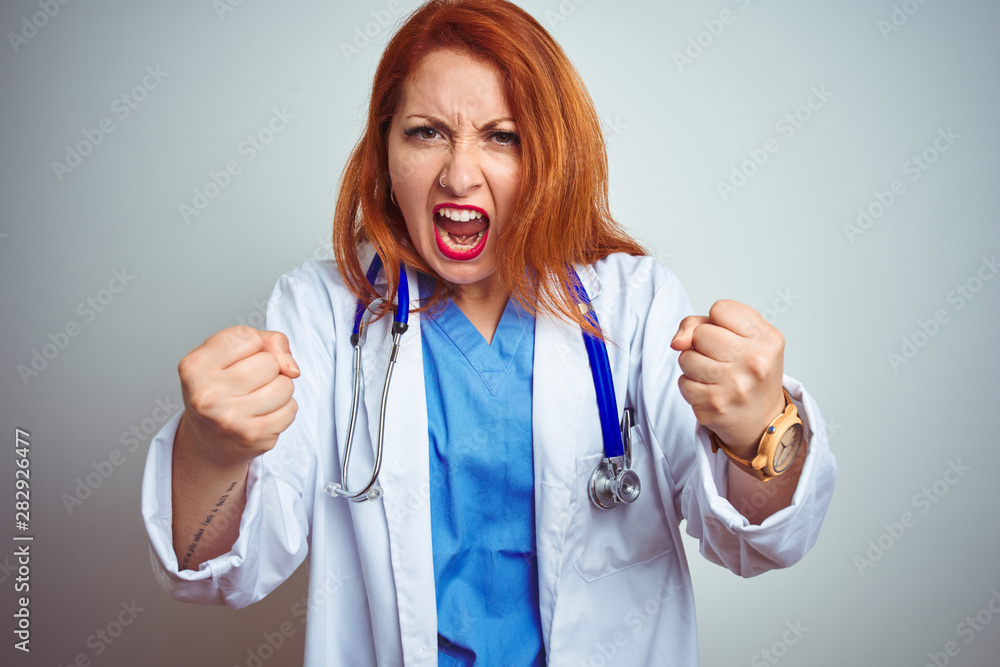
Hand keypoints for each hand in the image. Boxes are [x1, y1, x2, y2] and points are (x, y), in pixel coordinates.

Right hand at [176, 326, 300, 468]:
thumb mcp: (227, 355)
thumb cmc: (220, 390)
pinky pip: (291, 409)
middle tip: (248, 383)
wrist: (208, 443)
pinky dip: (284, 409)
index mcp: (195, 367)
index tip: (239, 359)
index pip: (248, 337)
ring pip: (285, 385)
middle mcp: (209, 394)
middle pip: (269, 362)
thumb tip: (291, 368)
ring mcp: (231, 419)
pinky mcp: (254, 436)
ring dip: (279, 388)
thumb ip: (266, 341)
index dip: (253, 345)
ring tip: (257, 398)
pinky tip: (263, 414)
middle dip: (268, 368)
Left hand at [669, 300, 785, 454]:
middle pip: (701, 333)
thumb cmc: (750, 374)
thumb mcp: (744, 338)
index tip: (729, 336)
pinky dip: (691, 385)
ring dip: (693, 365)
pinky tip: (709, 391)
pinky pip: (683, 382)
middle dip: (702, 344)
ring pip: (686, 357)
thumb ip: (704, 323)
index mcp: (767, 339)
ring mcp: (735, 384)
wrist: (763, 421)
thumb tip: (677, 341)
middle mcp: (755, 361)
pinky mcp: (715, 404)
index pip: (720, 309)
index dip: (716, 322)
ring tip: (714, 375)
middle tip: (721, 359)